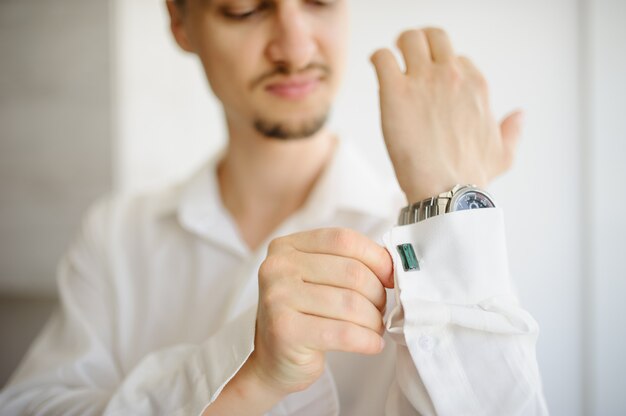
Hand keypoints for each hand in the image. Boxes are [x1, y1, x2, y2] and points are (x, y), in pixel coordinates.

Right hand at [247, 228, 392, 396]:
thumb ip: (346, 263)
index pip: (343, 240)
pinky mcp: (285, 331)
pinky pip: (344, 333)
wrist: (272, 359)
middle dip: (377, 294)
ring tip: (373, 328)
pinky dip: (367, 340)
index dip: (376, 257)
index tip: (390, 277)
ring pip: (351, 303)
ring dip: (373, 320)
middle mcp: (278, 267)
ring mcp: (278, 298)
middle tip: (379, 310)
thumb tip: (392, 265)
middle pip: (351, 272)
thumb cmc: (303, 316)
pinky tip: (371, 344)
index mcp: (287, 246)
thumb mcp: (317, 279)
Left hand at [370, 27, 523, 202]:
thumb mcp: (503, 154)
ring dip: (398, 47)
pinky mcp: (396, 92)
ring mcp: (424, 81)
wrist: (446, 190)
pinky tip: (378, 68)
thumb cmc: (472, 177)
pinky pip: (383, 58)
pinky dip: (378, 58)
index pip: (457, 58)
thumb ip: (512, 131)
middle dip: (419, 43)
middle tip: (407, 57)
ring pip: (409, 39)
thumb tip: (520, 115)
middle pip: (434, 37)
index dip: (442, 69)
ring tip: (391, 61)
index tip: (431, 82)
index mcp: (475, 86)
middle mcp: (452, 76)